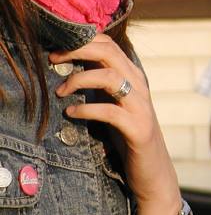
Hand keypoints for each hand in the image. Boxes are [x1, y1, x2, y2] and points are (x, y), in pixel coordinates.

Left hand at [51, 34, 181, 214]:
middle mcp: (140, 87)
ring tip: (60, 92)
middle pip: (109, 53)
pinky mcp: (138, 129)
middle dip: (78, 51)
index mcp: (134, 77)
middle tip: (54, 59)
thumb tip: (71, 65)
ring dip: (79, 80)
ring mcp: (141, 107)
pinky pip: (110, 112)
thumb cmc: (128, 138)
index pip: (110, 44)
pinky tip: (72, 113)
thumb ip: (101, 85)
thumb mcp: (114, 105)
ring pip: (110, 77)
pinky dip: (87, 109)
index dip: (82, 40)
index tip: (57, 49)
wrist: (153, 173)